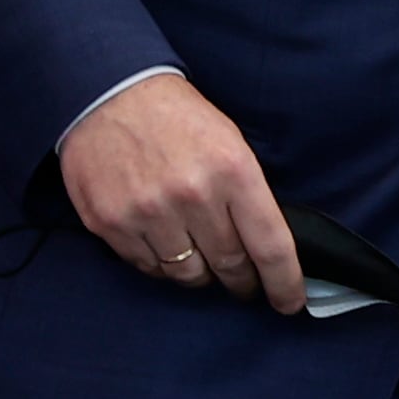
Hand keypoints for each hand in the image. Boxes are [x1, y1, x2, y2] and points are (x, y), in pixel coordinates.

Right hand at [58, 75, 305, 314]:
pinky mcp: (111, 224)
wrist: (109, 95)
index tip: (289, 303)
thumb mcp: (230, 142)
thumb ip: (247, 193)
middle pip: (230, 265)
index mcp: (234, 171)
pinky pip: (148, 267)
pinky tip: (166, 246)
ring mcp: (148, 212)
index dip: (284, 282)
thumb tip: (262, 244)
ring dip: (200, 275)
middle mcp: (193, 195)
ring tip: (202, 259)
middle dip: (241, 281)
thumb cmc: (178, 119)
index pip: (270, 245)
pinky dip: (162, 265)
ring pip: (187, 274)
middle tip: (243, 284)